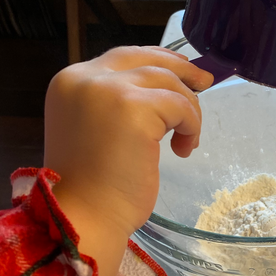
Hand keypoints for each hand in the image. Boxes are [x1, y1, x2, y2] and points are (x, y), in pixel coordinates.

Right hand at [44, 46, 212, 275]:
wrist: (85, 217)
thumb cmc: (93, 190)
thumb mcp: (98, 132)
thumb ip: (118, 107)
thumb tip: (164, 93)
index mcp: (70, 83)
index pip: (121, 58)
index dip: (156, 61)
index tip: (182, 73)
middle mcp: (85, 79)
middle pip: (145, 58)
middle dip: (179, 68)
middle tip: (204, 82)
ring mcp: (108, 90)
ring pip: (167, 81)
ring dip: (187, 110)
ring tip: (187, 141)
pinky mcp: (133, 108)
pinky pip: (179, 105)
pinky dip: (190, 125)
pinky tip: (183, 150)